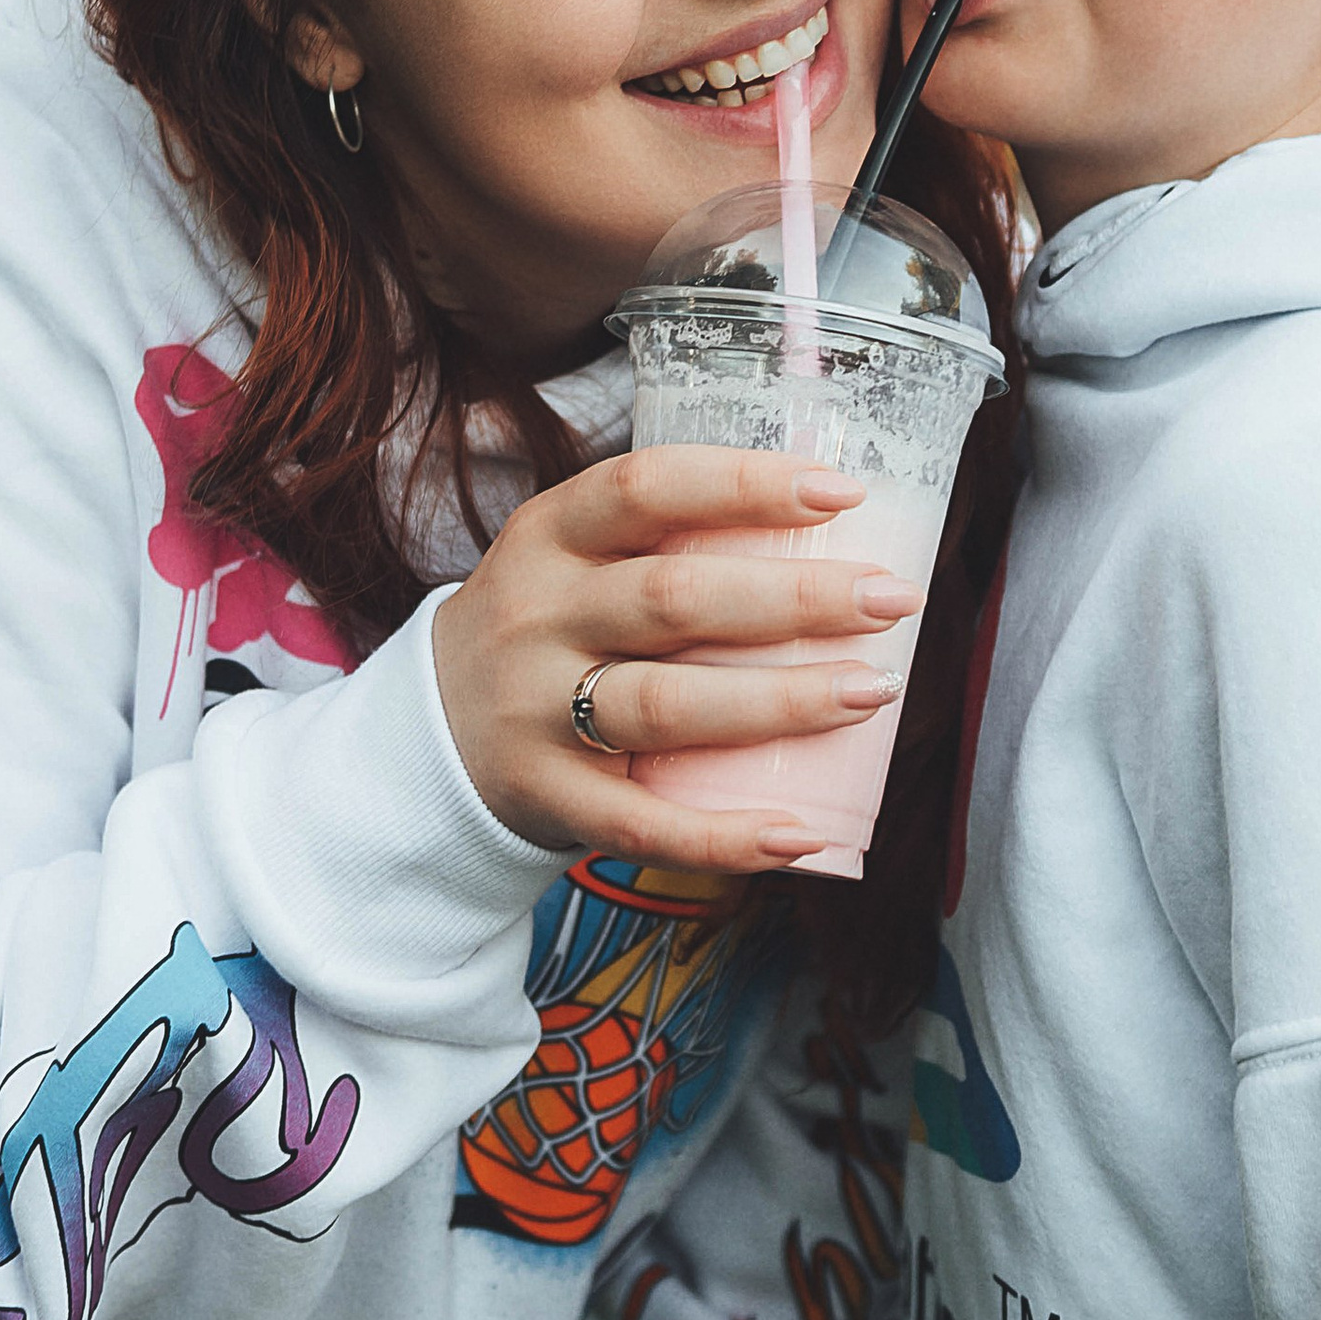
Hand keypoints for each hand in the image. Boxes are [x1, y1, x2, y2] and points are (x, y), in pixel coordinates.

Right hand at [428, 446, 920, 869]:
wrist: (425, 734)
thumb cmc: (548, 629)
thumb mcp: (573, 560)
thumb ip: (671, 540)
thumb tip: (835, 532)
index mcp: (549, 536)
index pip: (644, 488)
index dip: (743, 485)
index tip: (841, 492)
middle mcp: (536, 617)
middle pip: (672, 600)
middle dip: (795, 598)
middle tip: (894, 600)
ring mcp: (534, 712)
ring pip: (664, 706)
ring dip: (780, 701)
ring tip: (873, 692)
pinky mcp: (546, 798)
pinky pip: (642, 823)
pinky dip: (725, 834)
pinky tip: (802, 832)